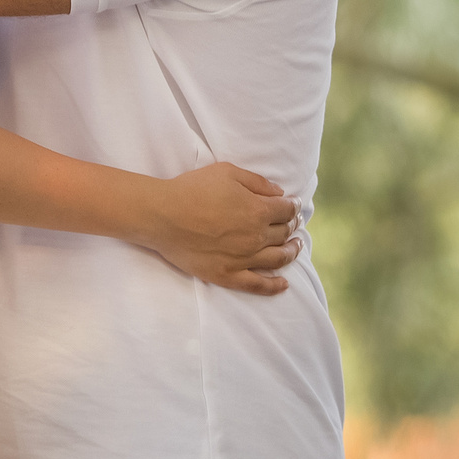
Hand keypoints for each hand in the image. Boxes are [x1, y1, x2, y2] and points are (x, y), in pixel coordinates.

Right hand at [146, 163, 301, 295]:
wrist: (163, 215)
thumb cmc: (192, 189)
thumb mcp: (227, 172)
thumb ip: (257, 182)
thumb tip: (280, 193)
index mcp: (258, 210)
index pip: (287, 210)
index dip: (293, 206)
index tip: (293, 205)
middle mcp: (256, 237)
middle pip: (284, 233)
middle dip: (292, 226)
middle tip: (294, 223)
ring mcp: (243, 259)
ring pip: (278, 259)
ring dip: (291, 252)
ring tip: (296, 247)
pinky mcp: (228, 275)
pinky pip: (258, 285)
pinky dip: (274, 286)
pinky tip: (284, 284)